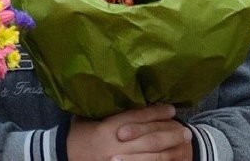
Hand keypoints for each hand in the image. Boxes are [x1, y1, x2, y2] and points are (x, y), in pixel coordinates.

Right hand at [67, 104, 191, 160]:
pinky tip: (170, 158)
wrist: (63, 157)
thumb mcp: (86, 118)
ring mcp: (119, 160)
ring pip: (151, 155)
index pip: (137, 117)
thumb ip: (103, 109)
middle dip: (169, 132)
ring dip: (170, 148)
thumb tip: (121, 95)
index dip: (156, 112)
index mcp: (107, 128)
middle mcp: (116, 145)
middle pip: (149, 137)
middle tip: (186, 130)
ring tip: (183, 143)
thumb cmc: (76, 136)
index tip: (172, 109)